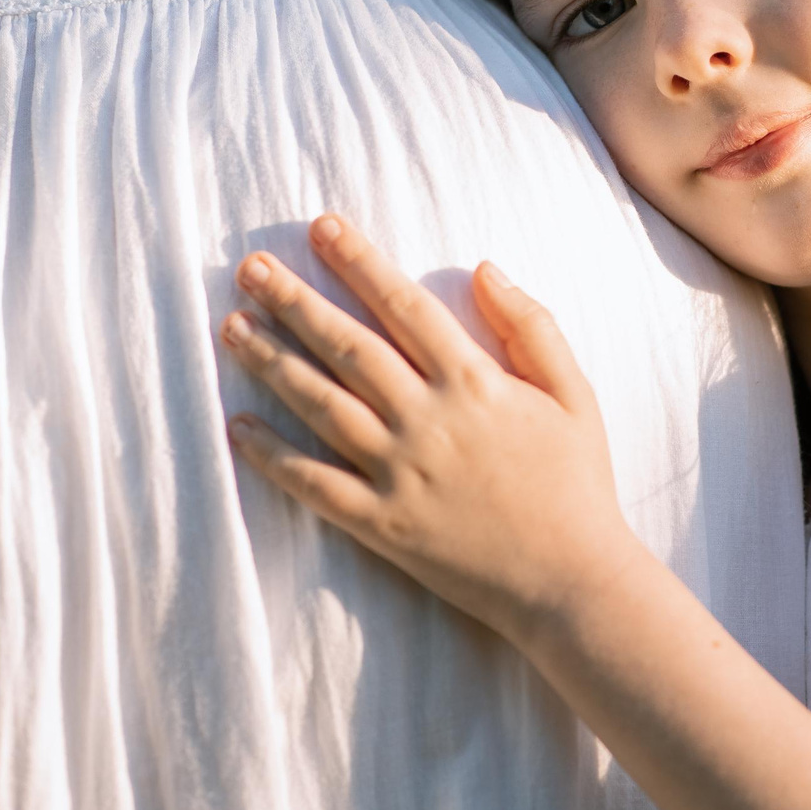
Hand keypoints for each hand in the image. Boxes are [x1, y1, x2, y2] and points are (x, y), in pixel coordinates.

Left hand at [219, 214, 643, 642]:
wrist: (570, 582)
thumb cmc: (578, 484)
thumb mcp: (575, 394)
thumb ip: (532, 327)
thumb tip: (485, 268)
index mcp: (475, 382)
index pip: (404, 305)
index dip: (360, 262)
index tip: (322, 227)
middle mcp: (428, 421)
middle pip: (349, 347)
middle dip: (295, 301)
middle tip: (250, 268)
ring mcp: (400, 474)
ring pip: (322, 405)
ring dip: (272, 363)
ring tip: (233, 327)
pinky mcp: (382, 524)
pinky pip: (315, 484)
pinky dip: (273, 456)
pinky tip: (239, 426)